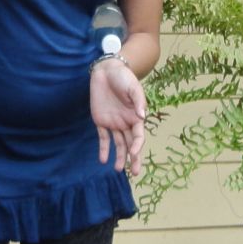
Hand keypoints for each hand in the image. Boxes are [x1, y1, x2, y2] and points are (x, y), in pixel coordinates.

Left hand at [91, 56, 146, 176]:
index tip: (134, 153)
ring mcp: (113, 123)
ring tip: (117, 169)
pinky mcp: (101, 120)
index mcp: (136, 117)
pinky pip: (103, 137)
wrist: (107, 70)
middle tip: (134, 173)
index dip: (138, 146)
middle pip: (130, 144)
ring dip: (118, 157)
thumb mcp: (133, 87)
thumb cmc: (124, 78)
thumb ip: (137, 101)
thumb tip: (142, 117)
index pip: (138, 136)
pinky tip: (103, 160)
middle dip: (133, 158)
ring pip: (118, 144)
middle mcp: (126, 123)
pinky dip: (103, 149)